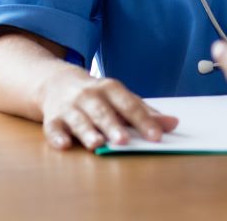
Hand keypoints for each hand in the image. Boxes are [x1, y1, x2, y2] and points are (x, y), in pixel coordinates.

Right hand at [38, 70, 178, 150]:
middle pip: (103, 112)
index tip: (156, 136)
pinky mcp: (52, 118)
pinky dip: (57, 137)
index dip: (143, 121)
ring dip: (87, 132)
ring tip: (97, 144)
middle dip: (113, 126)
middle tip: (124, 140)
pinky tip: (64, 145)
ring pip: (79, 120)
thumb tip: (173, 124)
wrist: (56, 82)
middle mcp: (90, 96)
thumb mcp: (121, 98)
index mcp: (111, 89)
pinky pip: (53, 128)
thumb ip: (145, 112)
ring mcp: (70, 107)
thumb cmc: (97, 95)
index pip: (129, 105)